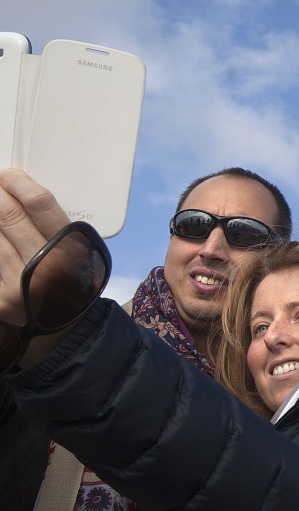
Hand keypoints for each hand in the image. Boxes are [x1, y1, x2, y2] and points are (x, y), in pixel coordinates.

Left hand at [0, 169, 69, 325]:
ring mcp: (15, 284)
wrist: (60, 334)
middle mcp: (43, 266)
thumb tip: (22, 197)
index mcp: (70, 251)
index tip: (9, 175)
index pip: (40, 205)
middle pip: (7, 215)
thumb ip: (57, 229)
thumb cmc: (71, 286)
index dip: (19, 184)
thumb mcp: (79, 256)